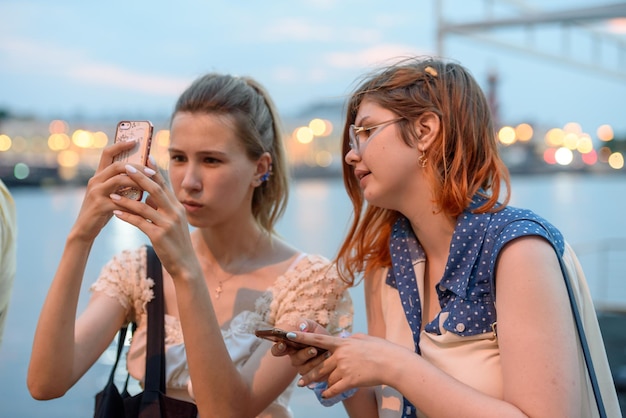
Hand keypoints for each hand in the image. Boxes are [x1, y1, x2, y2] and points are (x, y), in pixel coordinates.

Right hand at [71, 139, 143, 241]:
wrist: (85, 230)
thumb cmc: (102, 211)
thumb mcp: (112, 194)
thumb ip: (124, 184)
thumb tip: (145, 175)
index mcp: (99, 175)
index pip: (108, 153)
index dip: (120, 144)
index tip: (136, 140)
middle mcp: (95, 180)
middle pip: (117, 165)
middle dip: (137, 166)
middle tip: (152, 170)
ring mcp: (96, 192)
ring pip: (119, 179)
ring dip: (138, 181)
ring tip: (151, 184)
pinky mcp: (99, 205)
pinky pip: (119, 200)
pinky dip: (133, 201)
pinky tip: (143, 203)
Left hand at [107, 158, 198, 279]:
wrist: (185, 265)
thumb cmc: (176, 243)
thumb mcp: (173, 223)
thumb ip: (162, 209)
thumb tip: (148, 198)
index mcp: (178, 207)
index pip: (165, 184)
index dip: (155, 169)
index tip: (146, 155)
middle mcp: (174, 212)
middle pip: (155, 190)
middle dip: (140, 177)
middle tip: (127, 167)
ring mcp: (167, 224)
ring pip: (144, 206)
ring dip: (126, 199)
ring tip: (112, 193)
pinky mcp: (159, 236)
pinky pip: (139, 222)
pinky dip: (126, 216)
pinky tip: (115, 213)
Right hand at [270, 319, 329, 371]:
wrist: (334, 346)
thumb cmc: (319, 335)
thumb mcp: (312, 326)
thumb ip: (305, 323)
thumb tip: (302, 328)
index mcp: (290, 346)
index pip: (277, 350)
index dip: (278, 348)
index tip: (283, 344)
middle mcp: (294, 358)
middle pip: (294, 359)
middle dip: (304, 354)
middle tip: (313, 349)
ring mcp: (303, 368)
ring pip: (304, 368)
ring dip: (315, 360)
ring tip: (325, 352)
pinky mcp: (312, 376)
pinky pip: (314, 374)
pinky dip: (322, 365)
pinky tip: (328, 357)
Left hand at [286, 331, 410, 398]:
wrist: (392, 363)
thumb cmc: (381, 349)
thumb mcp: (364, 338)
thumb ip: (351, 339)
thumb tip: (345, 338)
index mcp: (343, 343)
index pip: (319, 339)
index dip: (303, 337)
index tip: (289, 335)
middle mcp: (341, 355)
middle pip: (320, 365)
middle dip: (310, 374)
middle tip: (301, 380)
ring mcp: (345, 368)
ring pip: (328, 378)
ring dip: (323, 383)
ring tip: (313, 387)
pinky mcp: (350, 380)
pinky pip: (334, 388)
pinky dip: (328, 393)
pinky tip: (325, 395)